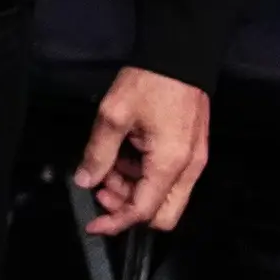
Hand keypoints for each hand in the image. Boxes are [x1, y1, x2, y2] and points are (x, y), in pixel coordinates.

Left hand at [77, 65, 207, 235]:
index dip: (115, 221)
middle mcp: (189, 168)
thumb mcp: (113, 115)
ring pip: (164, 197)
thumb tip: (86, 180)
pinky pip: (168, 178)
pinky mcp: (191, 151)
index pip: (143, 211)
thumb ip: (98, 153)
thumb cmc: (152, 81)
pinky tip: (125, 156)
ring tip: (109, 164)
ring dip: (133, 190)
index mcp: (170, 163)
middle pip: (162, 215)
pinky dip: (143, 176)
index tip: (94, 223)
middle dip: (127, 208)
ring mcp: (193, 160)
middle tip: (102, 188)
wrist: (180, 56)